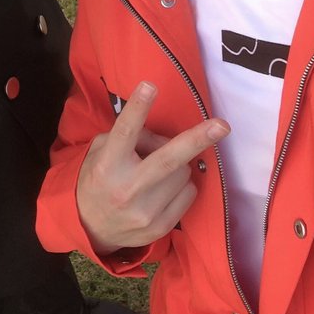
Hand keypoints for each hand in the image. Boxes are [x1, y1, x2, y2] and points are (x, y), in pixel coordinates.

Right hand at [76, 80, 228, 254]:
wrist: (91, 228)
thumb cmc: (99, 179)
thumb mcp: (102, 151)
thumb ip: (132, 138)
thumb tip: (168, 137)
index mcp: (108, 164)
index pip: (125, 132)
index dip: (138, 108)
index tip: (150, 85)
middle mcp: (126, 188)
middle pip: (168, 159)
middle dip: (197, 139)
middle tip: (222, 126)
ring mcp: (145, 211)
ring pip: (184, 173)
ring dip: (179, 165)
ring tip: (158, 171)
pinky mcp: (160, 226)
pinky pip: (189, 194)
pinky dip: (182, 185)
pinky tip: (164, 189)